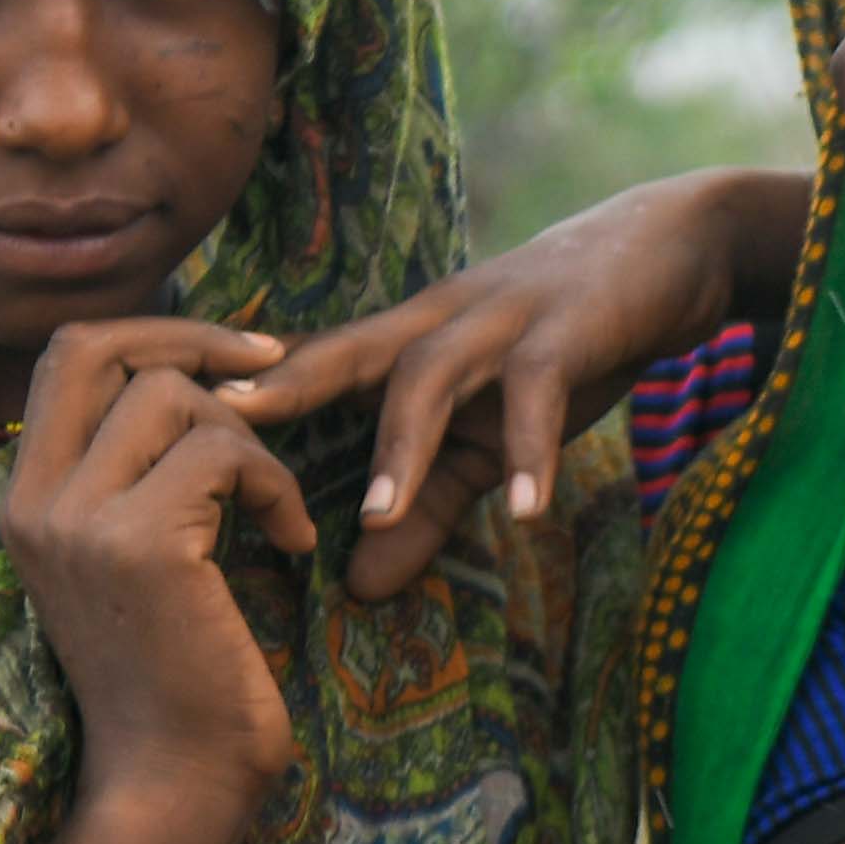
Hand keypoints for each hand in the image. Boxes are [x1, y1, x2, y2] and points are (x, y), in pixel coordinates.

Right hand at [0, 311, 313, 817]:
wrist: (172, 782)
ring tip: (274, 511)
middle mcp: (33, 500)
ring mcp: (78, 519)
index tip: (237, 356)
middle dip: (199, 340)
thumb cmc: (177, 681)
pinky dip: (277, 489)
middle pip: (102, 347)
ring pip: (175, 397)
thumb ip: (136, 477)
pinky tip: (291, 549)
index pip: (67, 357)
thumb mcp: (135, 562)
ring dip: (252, 439)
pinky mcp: (140, 545)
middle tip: (279, 369)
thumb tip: (194, 384)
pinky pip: (226, 455)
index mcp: (24, 498)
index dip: (154, 333)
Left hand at [239, 161, 801, 600]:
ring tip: (381, 515)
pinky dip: (531, 449)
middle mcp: (441, 319)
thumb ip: (431, 505)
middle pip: (350, 353)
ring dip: (405, 444)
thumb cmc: (566, 343)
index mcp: (410, 338)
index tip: (173, 437)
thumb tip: (362, 589)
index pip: (314, 364)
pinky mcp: (571, 331)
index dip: (249, 397)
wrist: (670, 254)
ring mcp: (504, 319)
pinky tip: (528, 510)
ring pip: (432, 373)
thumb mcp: (492, 432)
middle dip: (288, 392)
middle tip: (228, 447)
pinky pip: (541, 392)